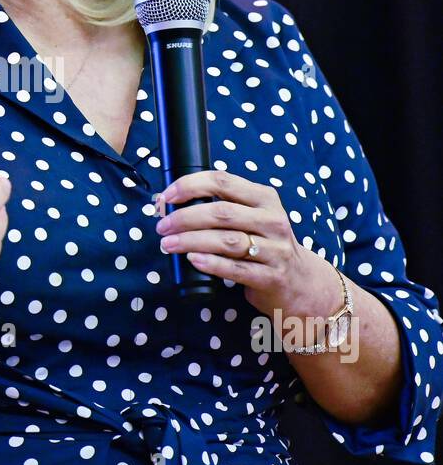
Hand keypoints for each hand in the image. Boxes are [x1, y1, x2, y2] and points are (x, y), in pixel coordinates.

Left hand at [155, 169, 340, 319]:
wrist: (301, 283)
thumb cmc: (266, 245)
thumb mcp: (255, 217)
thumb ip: (225, 207)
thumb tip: (175, 202)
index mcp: (265, 199)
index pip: (223, 182)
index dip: (190, 186)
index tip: (167, 196)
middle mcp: (272, 221)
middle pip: (221, 213)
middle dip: (185, 218)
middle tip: (162, 226)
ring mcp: (275, 250)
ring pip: (226, 241)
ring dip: (191, 241)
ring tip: (168, 244)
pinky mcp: (271, 277)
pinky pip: (236, 268)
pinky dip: (211, 263)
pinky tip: (193, 259)